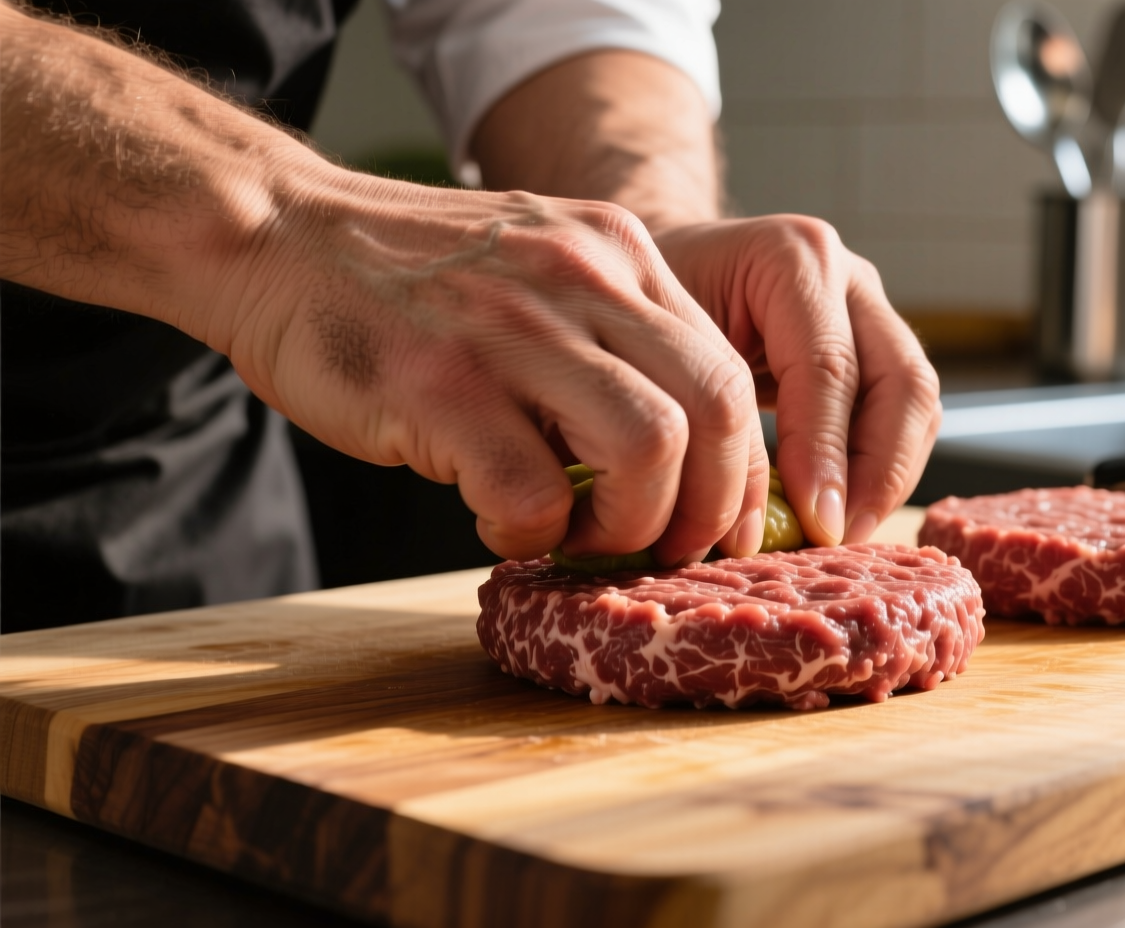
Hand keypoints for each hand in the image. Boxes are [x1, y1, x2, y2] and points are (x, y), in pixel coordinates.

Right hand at [223, 168, 770, 564]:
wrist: (273, 234)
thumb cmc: (408, 280)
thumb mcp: (539, 269)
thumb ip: (612, 340)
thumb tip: (676, 457)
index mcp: (619, 255)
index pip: (732, 373)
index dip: (740, 471)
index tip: (716, 525)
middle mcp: (583, 280)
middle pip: (718, 409)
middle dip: (709, 506)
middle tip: (663, 547)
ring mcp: (512, 329)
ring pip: (651, 447)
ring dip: (631, 524)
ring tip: (579, 537)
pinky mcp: (439, 385)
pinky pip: (533, 491)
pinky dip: (529, 532)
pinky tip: (496, 523)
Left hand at [654, 216, 941, 545]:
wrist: (650, 279)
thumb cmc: (639, 313)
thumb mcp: (647, 345)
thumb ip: (693, 408)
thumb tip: (727, 525)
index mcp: (791, 257)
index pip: (828, 365)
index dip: (825, 453)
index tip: (817, 525)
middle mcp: (845, 277)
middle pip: (901, 380)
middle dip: (879, 471)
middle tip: (842, 539)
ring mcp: (870, 312)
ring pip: (918, 402)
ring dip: (891, 477)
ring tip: (845, 536)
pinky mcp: (876, 352)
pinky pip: (907, 417)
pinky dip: (884, 471)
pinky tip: (844, 514)